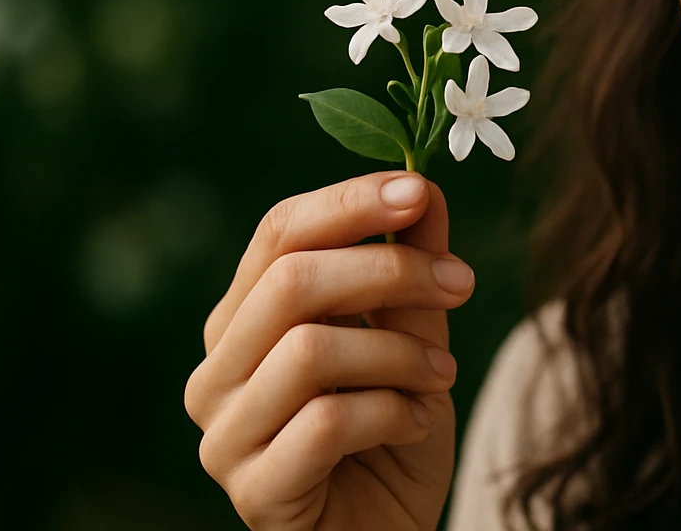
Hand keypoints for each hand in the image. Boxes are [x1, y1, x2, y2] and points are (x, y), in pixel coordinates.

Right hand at [184, 171, 474, 529]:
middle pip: (292, 282)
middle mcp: (217, 371)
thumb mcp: (413, 337)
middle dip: (391, 270)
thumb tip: (425, 188)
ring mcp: (226, 434)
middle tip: (463, 285)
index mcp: (244, 320)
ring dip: (402, 352)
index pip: (278, 234)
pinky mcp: (254, 491)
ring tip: (442, 374)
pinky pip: (327, 423)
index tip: (419, 190)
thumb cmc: (393, 432)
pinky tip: (417, 424)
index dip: (349, 202)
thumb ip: (410, 270)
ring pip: (311, 350)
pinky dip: (392, 412)